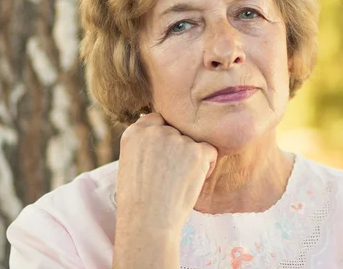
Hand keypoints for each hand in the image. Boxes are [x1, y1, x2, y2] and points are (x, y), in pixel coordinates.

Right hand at [115, 113, 217, 233]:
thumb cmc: (139, 199)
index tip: (161, 158)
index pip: (158, 120)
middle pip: (178, 131)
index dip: (164, 138)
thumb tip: (166, 131)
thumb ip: (146, 143)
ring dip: (192, 159)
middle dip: (179, 148)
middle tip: (169, 175)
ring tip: (177, 181)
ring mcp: (177, 140)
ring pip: (194, 142)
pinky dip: (206, 167)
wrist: (148, 221)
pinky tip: (190, 182)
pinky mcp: (197, 151)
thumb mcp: (131, 162)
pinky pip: (210, 152)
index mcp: (135, 132)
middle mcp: (156, 131)